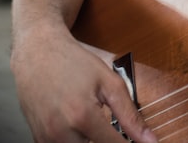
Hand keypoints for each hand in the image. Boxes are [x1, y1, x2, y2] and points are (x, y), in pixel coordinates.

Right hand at [11, 22, 156, 142]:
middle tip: (113, 128)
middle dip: (108, 141)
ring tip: (97, 124)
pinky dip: (76, 141)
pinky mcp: (38, 139)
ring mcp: (46, 138)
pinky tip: (81, 128)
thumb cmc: (74, 63)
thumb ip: (130, 115)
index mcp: (82, 116)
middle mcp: (60, 132)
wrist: (37, 53)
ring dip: (92, 142)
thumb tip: (149, 140)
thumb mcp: (109, 82)